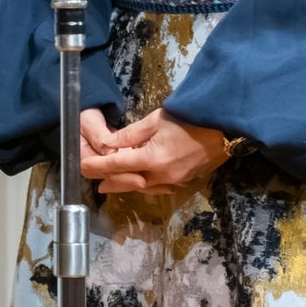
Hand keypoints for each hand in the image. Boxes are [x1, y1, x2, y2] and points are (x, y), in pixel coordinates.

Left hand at [78, 109, 228, 194]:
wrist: (223, 128)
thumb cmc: (188, 119)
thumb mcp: (155, 120)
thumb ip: (131, 134)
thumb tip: (109, 143)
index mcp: (152, 159)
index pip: (117, 165)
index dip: (97, 166)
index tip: (82, 167)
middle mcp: (161, 176)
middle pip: (128, 182)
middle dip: (109, 180)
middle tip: (94, 180)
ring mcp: (174, 181)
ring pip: (142, 188)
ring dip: (125, 184)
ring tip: (110, 183)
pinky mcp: (184, 181)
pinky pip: (157, 187)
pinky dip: (143, 185)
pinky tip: (137, 180)